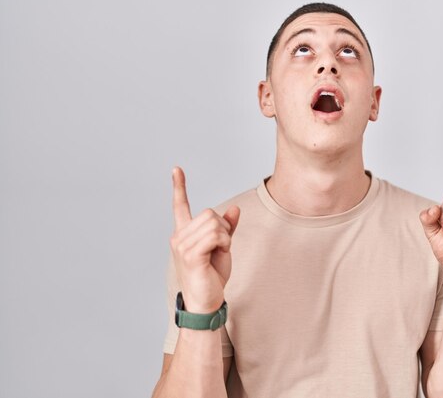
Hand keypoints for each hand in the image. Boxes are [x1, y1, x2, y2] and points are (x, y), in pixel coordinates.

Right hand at [169, 167, 239, 312]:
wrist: (206, 302)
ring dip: (224, 237)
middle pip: (209, 213)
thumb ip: (226, 228)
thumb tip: (234, 209)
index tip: (177, 170)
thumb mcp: (222, 248)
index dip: (179, 187)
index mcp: (184, 234)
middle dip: (223, 228)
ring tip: (218, 253)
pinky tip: (218, 254)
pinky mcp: (190, 255)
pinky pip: (215, 236)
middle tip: (221, 247)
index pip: (180, 206)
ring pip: (214, 223)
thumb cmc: (211, 277)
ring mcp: (182, 246)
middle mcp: (179, 237)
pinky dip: (223, 243)